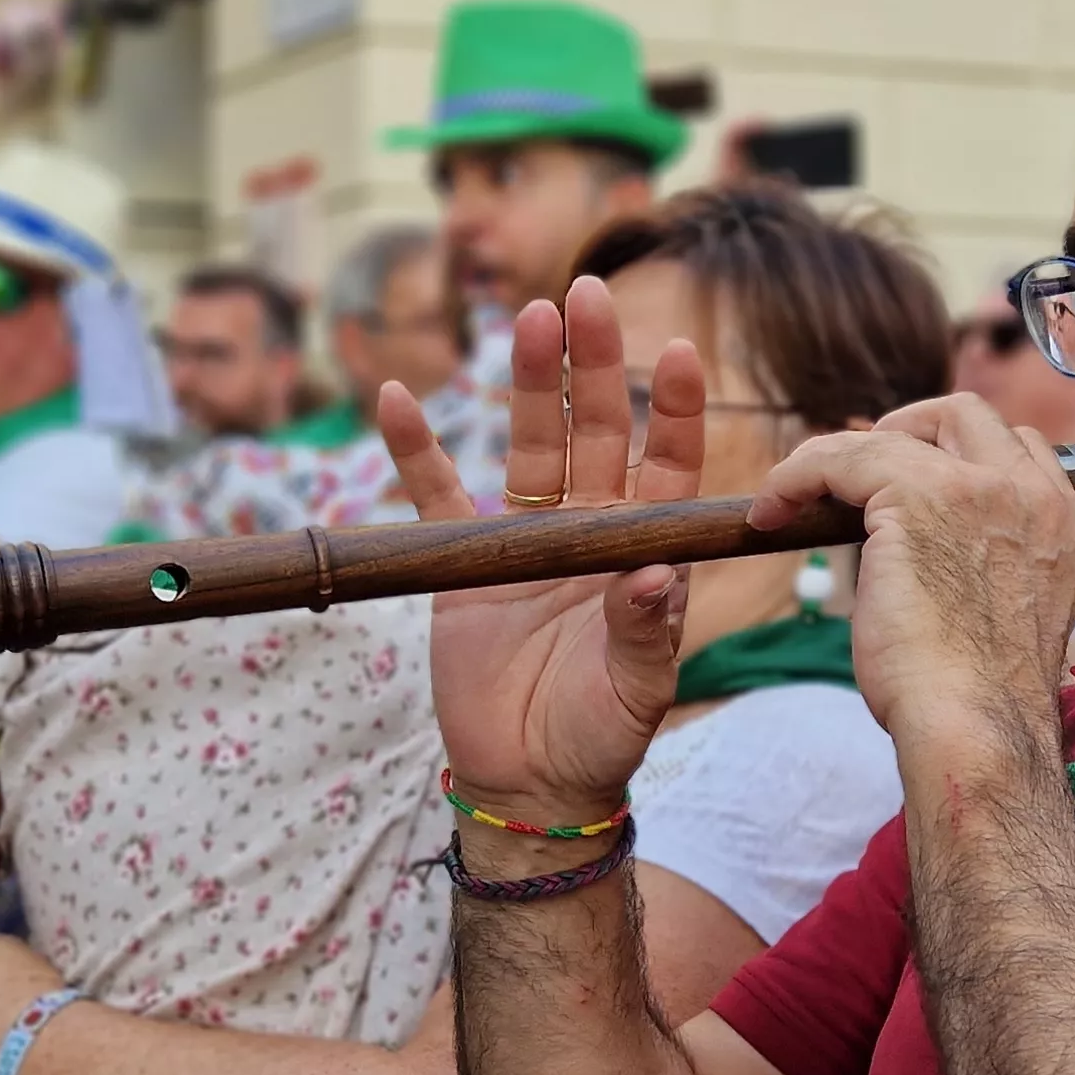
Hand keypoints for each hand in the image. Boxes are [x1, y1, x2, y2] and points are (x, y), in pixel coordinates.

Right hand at [374, 276, 709, 826]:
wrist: (529, 782)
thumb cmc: (600, 736)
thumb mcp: (636, 689)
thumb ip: (644, 630)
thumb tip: (653, 575)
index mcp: (641, 552)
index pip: (666, 466)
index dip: (673, 411)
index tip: (680, 352)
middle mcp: (587, 531)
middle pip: (592, 431)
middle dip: (592, 364)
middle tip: (588, 293)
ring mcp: (522, 540)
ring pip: (525, 445)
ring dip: (525, 383)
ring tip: (529, 316)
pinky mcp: (461, 563)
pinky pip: (433, 496)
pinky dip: (414, 450)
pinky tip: (395, 396)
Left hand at [746, 394, 1074, 741]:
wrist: (976, 727)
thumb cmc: (981, 704)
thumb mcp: (1007, 618)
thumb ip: (987, 569)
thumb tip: (920, 556)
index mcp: (1068, 529)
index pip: (1020, 451)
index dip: (960, 457)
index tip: (917, 484)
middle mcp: (1037, 499)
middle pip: (970, 416)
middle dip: (912, 429)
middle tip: (864, 474)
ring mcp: (984, 490)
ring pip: (907, 427)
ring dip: (851, 449)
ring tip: (806, 488)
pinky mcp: (920, 498)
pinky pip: (845, 455)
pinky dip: (800, 474)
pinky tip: (772, 509)